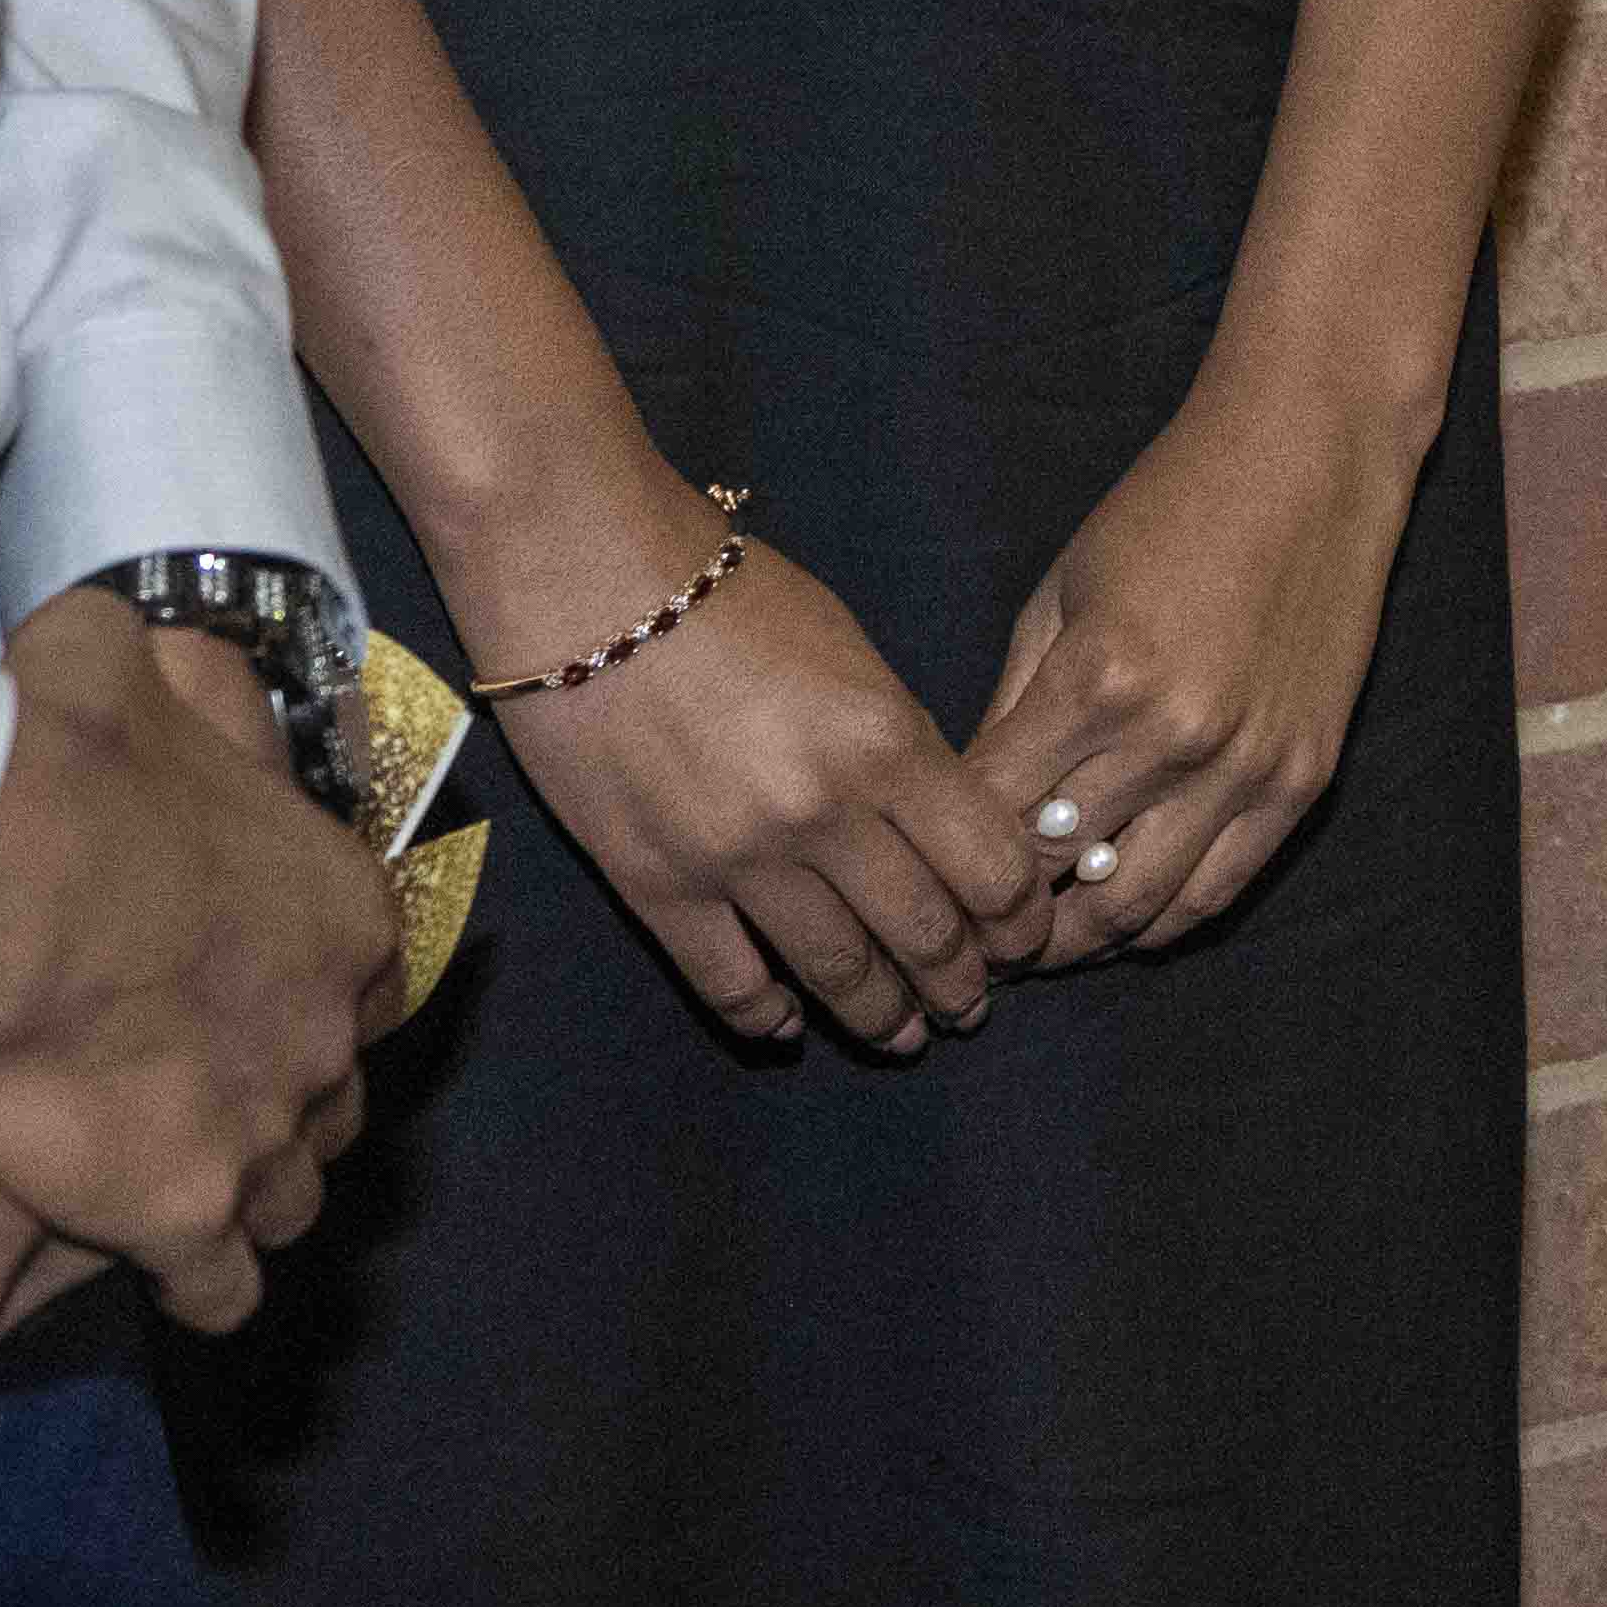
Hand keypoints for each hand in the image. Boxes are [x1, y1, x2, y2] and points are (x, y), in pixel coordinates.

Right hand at [0, 585, 382, 1323]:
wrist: (17, 880)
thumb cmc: (77, 758)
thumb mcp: (127, 664)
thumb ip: (155, 674)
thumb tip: (126, 646)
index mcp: (341, 908)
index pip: (366, 969)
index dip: (318, 984)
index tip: (262, 988)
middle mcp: (329, 1029)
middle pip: (339, 1092)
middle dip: (292, 1098)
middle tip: (220, 1094)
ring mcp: (267, 1129)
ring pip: (297, 1197)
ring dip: (258, 1194)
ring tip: (201, 1193)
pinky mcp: (189, 1212)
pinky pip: (223, 1285)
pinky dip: (206, 1283)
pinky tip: (175, 1277)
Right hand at [461, 488, 1037, 1051]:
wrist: (584, 573)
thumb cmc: (728, 593)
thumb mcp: (852, 651)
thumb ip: (900, 743)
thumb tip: (937, 827)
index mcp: (887, 742)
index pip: (992, 868)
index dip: (1019, 921)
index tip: (1021, 939)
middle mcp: (823, 813)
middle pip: (925, 935)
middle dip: (960, 986)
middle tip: (968, 1008)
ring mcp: (737, 859)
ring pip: (837, 974)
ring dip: (881, 1017)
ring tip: (900, 1033)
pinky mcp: (656, 885)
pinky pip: (730, 982)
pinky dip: (767, 1016)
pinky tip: (786, 1024)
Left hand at [950, 354, 1425, 960]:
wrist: (1310, 457)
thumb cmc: (1168, 509)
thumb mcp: (1060, 592)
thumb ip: (1012, 705)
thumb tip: (967, 804)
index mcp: (1098, 678)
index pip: (993, 814)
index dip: (945, 857)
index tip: (920, 877)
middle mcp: (1174, 737)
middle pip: (1058, 873)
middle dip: (996, 915)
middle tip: (962, 936)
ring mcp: (1246, 767)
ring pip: (1136, 907)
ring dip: (1075, 940)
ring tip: (1033, 946)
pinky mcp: (1302, 781)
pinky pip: (1218, 892)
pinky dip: (1160, 923)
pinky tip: (1118, 920)